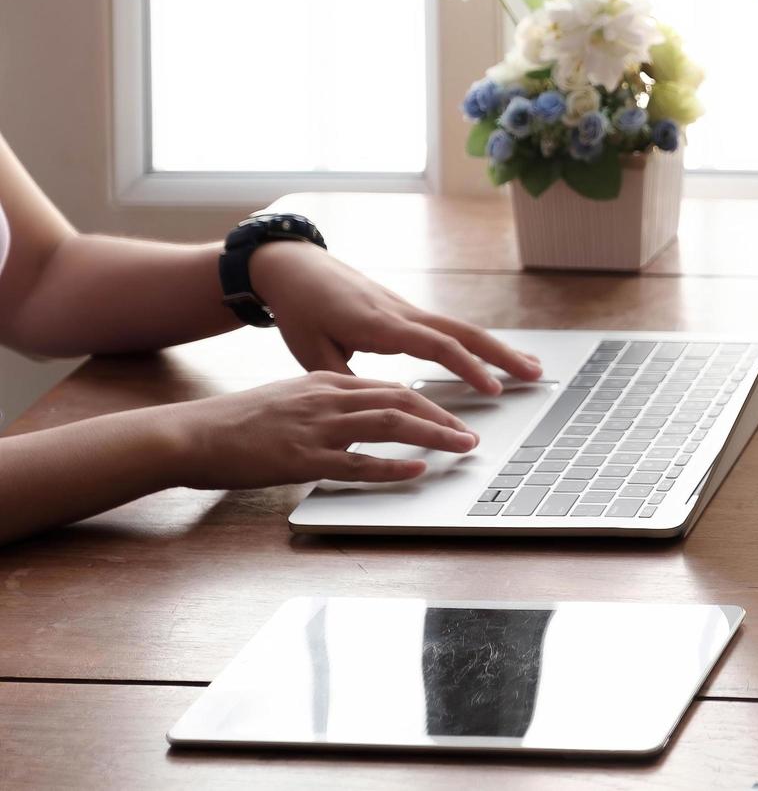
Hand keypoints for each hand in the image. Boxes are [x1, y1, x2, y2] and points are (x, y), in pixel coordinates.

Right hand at [164, 372, 478, 487]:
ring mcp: (316, 427)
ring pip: (389, 424)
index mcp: (323, 383)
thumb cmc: (234, 424)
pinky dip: (393, 467)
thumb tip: (355, 420)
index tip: (454, 414)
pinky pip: (358, 462)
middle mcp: (326, 398)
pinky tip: (418, 471)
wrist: (189, 434)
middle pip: (400, 400)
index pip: (389, 387)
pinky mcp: (302, 457)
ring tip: (462, 446)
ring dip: (433, 435)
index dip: (428, 401)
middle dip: (443, 416)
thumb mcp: (286, 401)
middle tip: (471, 433)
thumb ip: (323, 406)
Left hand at [250, 242, 542, 393]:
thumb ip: (345, 381)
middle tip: (537, 373)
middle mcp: (402, 313)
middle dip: (503, 354)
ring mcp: (407, 311)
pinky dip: (477, 344)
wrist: (294, 268)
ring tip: (530, 367)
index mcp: (382, 324)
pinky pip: (449, 329)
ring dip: (498, 349)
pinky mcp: (406, 313)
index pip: (437, 345)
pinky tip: (491, 357)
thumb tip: (373, 411)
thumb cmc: (300, 309)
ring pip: (462, 329)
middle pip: (465, 332)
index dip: (468, 368)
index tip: (493, 389)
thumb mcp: (311, 352)